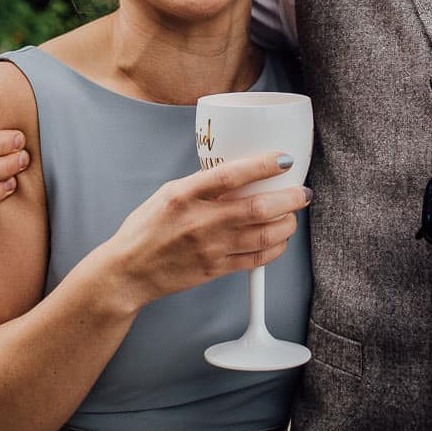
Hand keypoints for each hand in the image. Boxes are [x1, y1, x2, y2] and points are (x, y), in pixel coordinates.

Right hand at [97, 153, 310, 309]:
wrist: (129, 271)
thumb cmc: (146, 229)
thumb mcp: (168, 194)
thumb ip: (202, 185)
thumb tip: (240, 174)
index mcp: (184, 195)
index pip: (230, 175)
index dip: (263, 166)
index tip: (283, 159)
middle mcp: (199, 221)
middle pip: (257, 208)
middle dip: (289, 198)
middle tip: (302, 192)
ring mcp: (209, 248)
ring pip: (264, 235)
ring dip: (287, 224)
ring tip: (292, 215)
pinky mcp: (215, 269)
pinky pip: (256, 259)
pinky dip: (274, 248)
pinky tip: (278, 239)